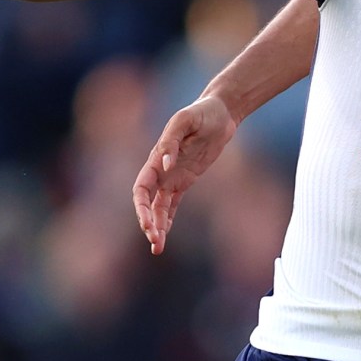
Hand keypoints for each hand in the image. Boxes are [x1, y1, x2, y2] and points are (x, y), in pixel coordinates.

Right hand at [132, 95, 238, 253]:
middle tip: (155, 242)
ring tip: (157, 247)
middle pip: (147, 202)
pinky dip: (167, 220)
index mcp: (156, 158)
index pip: (141, 187)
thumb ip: (172, 141)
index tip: (147, 222)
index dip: (141, 207)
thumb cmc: (201, 113)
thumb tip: (164, 164)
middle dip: (148, 222)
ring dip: (157, 227)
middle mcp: (160, 170)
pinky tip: (164, 235)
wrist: (219, 113)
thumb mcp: (185, 121)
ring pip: (159, 208)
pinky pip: (172, 204)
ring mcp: (172, 177)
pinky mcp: (185, 180)